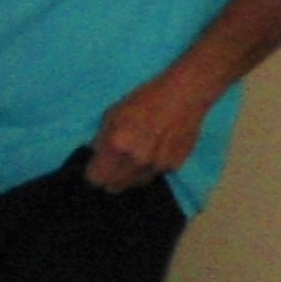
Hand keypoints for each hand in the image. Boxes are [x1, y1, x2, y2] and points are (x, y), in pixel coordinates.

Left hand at [82, 67, 213, 190]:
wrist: (186, 94)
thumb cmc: (146, 98)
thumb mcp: (114, 113)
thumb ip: (101, 138)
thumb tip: (96, 154)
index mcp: (119, 145)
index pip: (97, 178)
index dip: (94, 173)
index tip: (97, 166)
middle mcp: (137, 161)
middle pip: (114, 186)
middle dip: (110, 177)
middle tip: (114, 163)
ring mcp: (157, 166)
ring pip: (134, 183)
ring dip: (131, 174)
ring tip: (138, 152)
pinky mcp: (174, 166)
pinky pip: (154, 174)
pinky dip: (151, 167)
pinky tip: (156, 149)